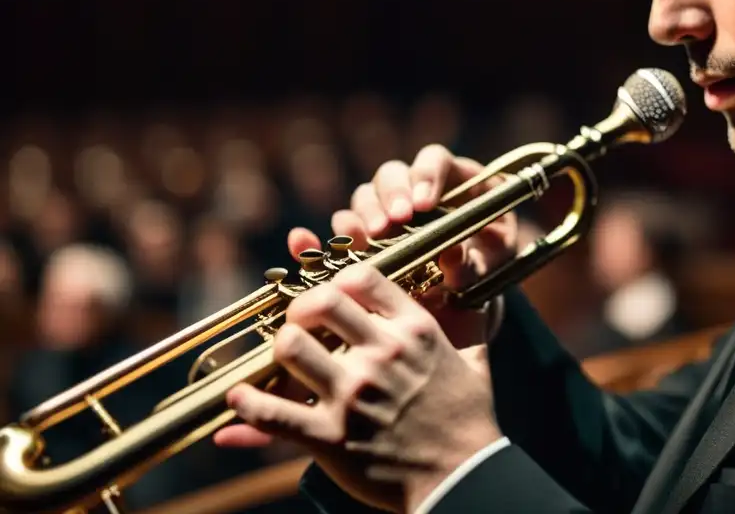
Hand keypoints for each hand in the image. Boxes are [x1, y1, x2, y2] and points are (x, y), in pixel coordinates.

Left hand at [214, 262, 503, 512]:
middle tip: (299, 323)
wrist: (464, 478)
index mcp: (414, 330)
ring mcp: (353, 395)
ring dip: (280, 349)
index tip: (332, 295)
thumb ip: (467, 322)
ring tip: (283, 359)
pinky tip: (239, 398)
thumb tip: (467, 290)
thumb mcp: (474, 359)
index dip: (338, 280)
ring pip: (291, 346)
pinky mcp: (331, 436)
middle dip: (301, 307)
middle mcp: (381, 354)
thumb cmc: (469, 419)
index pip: (362, 277)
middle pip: (320, 302)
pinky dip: (248, 404)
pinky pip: (272, 414)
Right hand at [287, 143, 518, 348]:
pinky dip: (318, 238)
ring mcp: (385, 213)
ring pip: (364, 198)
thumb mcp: (488, 274)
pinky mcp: (362, 241)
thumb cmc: (484, 282)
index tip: (423, 204)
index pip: (434, 159)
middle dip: (390, 196)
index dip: (426, 174)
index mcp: (454, 183)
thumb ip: (472, 264)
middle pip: (391, 174)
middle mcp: (413, 191)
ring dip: (364, 215)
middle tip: (395, 222)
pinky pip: (336, 234)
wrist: (466, 312)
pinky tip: (302, 243)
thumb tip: (452, 252)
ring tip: (372, 239)